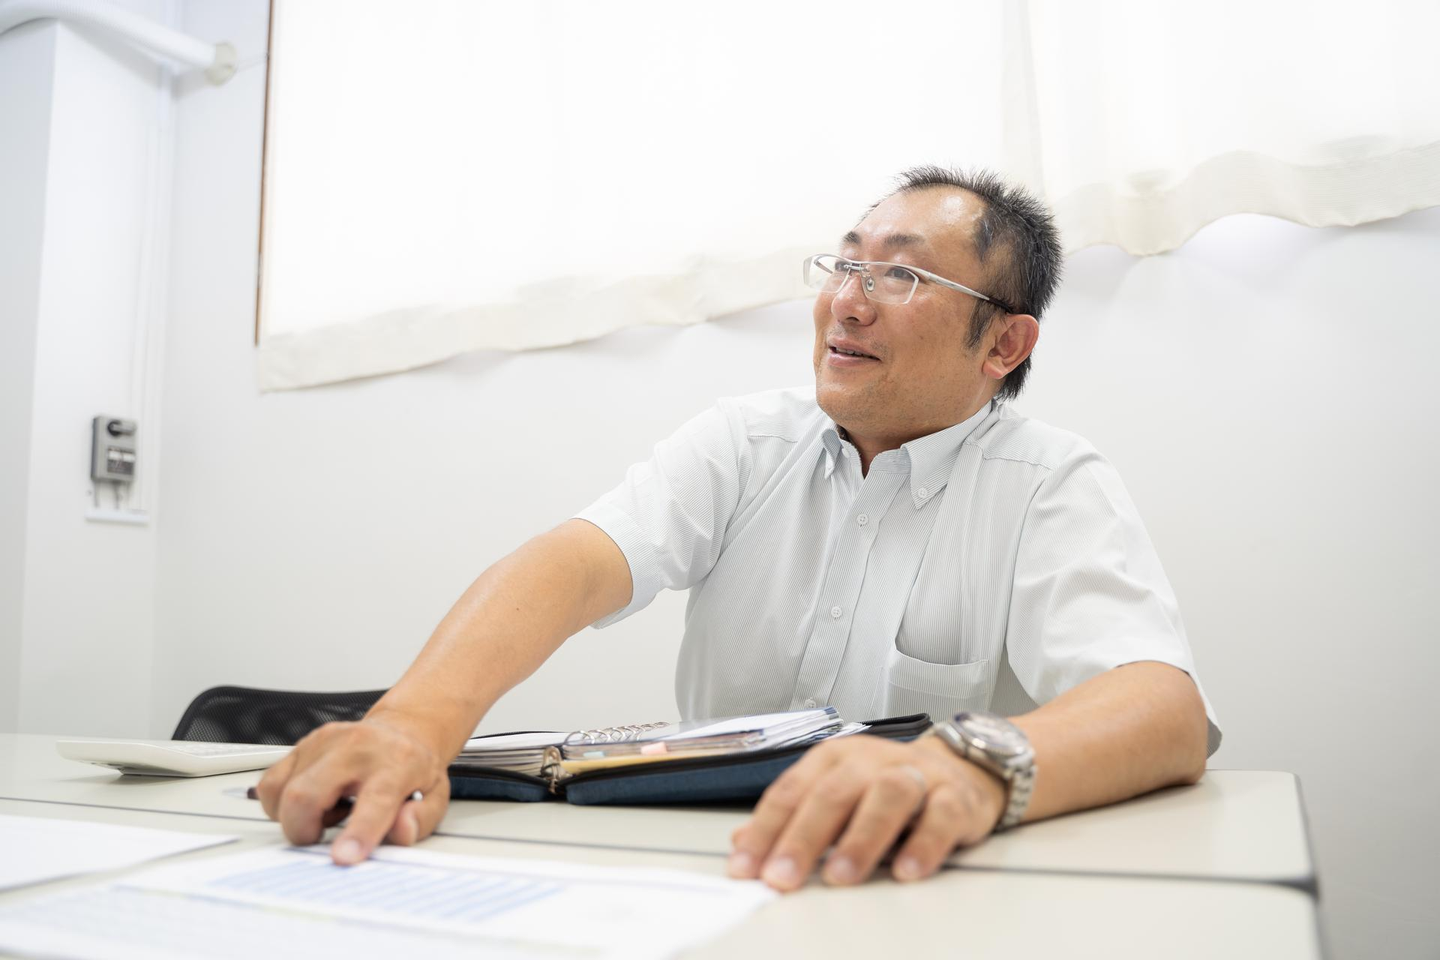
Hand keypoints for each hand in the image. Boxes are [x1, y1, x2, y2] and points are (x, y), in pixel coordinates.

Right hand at [255, 716, 451, 864]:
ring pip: (281, 792)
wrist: (400, 732)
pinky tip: (314, 801)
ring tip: (329, 811)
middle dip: (303, 831)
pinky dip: (282, 805)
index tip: (343, 858)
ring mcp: (323, 742)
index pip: (375, 800)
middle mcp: (356, 746)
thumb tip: (400, 831)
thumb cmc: (414, 769)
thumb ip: (420, 819)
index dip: (358, 832)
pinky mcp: (301, 745)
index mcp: (396, 762)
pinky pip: (270, 785)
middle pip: (305, 794)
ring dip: (297, 817)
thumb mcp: (435, 797)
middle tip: (323, 837)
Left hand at [728, 734, 1005, 890]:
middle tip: (782, 878)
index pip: (791, 791)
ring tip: (840, 877)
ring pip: (887, 797)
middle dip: (803, 838)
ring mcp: (915, 775)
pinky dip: (924, 844)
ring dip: (861, 838)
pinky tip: (906, 871)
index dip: (765, 829)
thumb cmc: (885, 785)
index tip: (746, 867)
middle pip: (833, 794)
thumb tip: (740, 843)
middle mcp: (871, 761)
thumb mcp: (834, 793)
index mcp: (834, 758)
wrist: (959, 768)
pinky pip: (940, 817)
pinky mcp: (954, 797)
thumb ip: (791, 818)